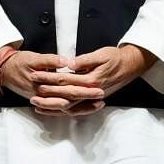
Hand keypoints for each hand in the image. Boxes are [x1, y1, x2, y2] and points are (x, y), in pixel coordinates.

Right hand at [0, 47, 96, 114]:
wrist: (5, 70)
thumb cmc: (20, 62)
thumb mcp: (34, 58)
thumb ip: (51, 61)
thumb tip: (67, 62)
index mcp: (44, 85)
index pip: (68, 89)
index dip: (84, 89)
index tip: (98, 88)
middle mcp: (45, 95)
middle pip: (70, 100)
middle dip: (87, 98)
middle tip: (101, 95)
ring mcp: (44, 100)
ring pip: (66, 108)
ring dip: (82, 107)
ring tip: (97, 104)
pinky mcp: (44, 100)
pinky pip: (59, 109)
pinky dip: (71, 109)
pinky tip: (82, 107)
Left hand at [27, 45, 151, 113]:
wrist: (131, 66)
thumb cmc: (116, 58)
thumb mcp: (102, 54)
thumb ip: (86, 60)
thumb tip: (71, 64)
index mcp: (91, 79)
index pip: (65, 79)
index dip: (49, 77)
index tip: (37, 75)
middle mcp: (91, 92)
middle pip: (64, 95)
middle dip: (47, 93)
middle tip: (32, 91)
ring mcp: (91, 98)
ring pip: (69, 106)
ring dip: (52, 106)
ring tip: (37, 105)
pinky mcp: (92, 100)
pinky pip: (75, 108)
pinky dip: (62, 110)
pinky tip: (52, 109)